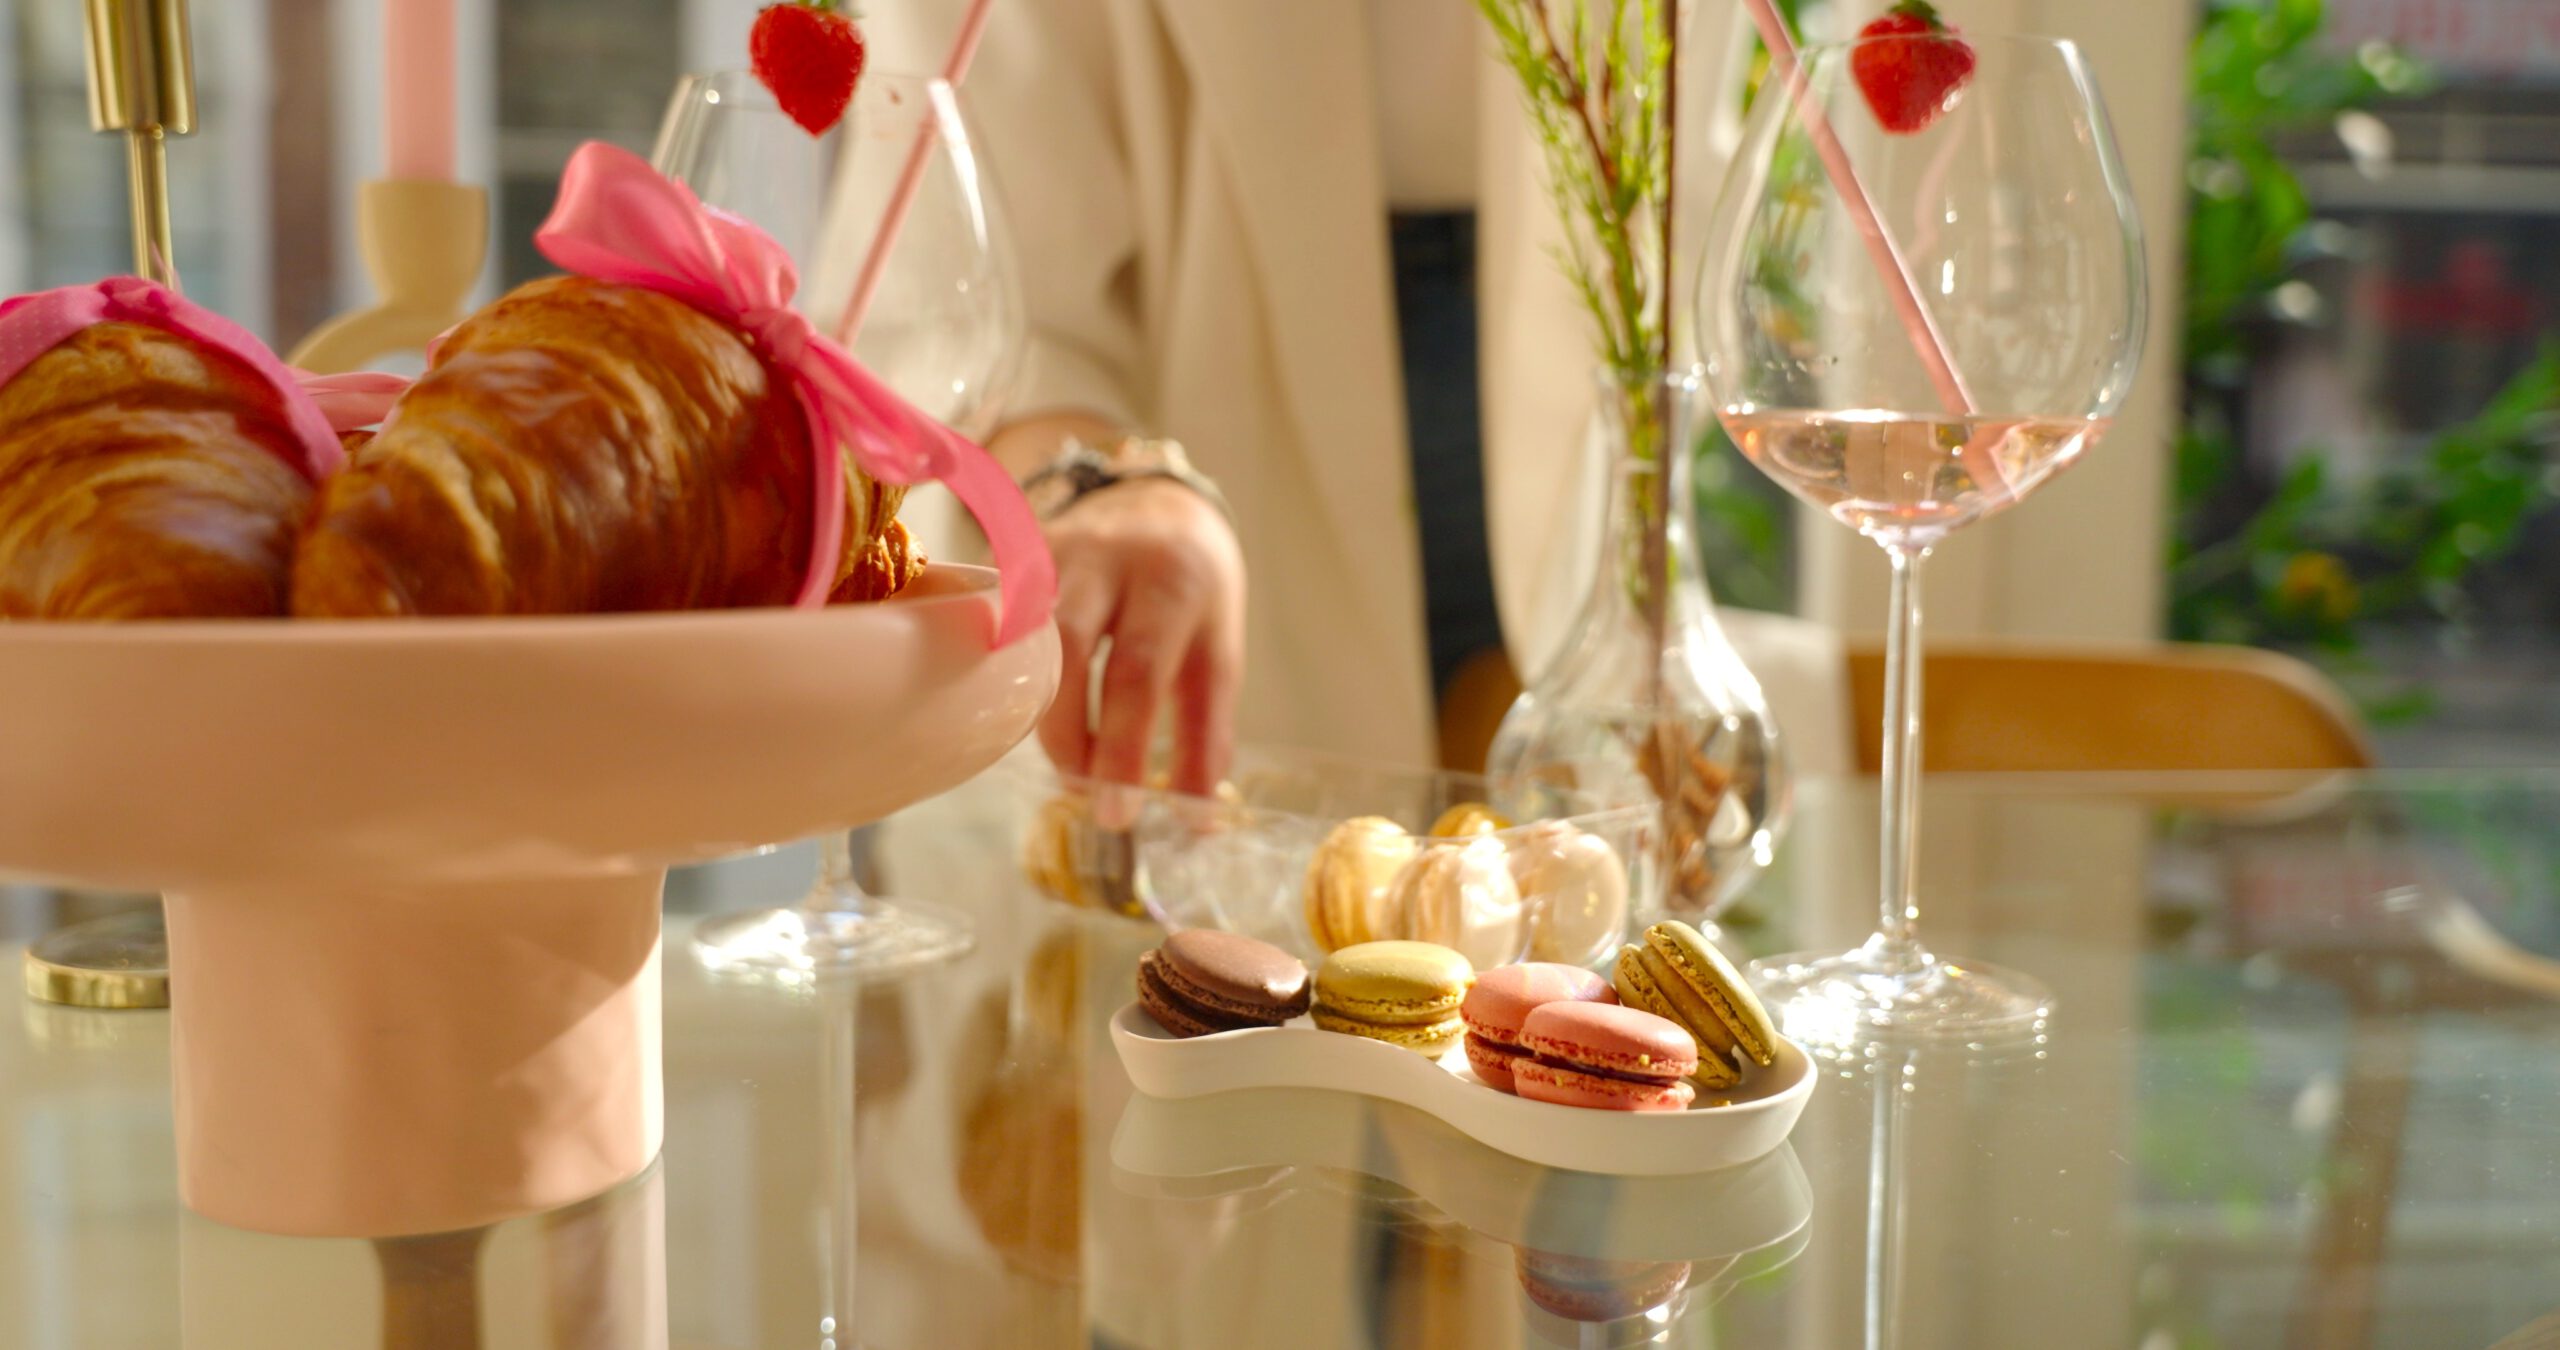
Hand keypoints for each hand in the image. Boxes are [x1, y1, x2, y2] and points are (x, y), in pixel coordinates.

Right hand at [1038, 478, 1244, 796]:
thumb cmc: (1191, 589)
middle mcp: (1107, 557)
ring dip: (1040, 716)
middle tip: (1086, 798)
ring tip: (1068, 767)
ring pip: (1026, 640)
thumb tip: (1196, 819)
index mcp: (1170, 579)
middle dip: (1072, 738)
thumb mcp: (1216, 649)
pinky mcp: (1012, 557)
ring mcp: (1051, 551)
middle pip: (1070, 651)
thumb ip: (1205, 731)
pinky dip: (1011, 682)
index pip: (1139, 670)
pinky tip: (1026, 719)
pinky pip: (999, 626)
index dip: (1124, 748)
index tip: (1121, 812)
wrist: (1154, 501)